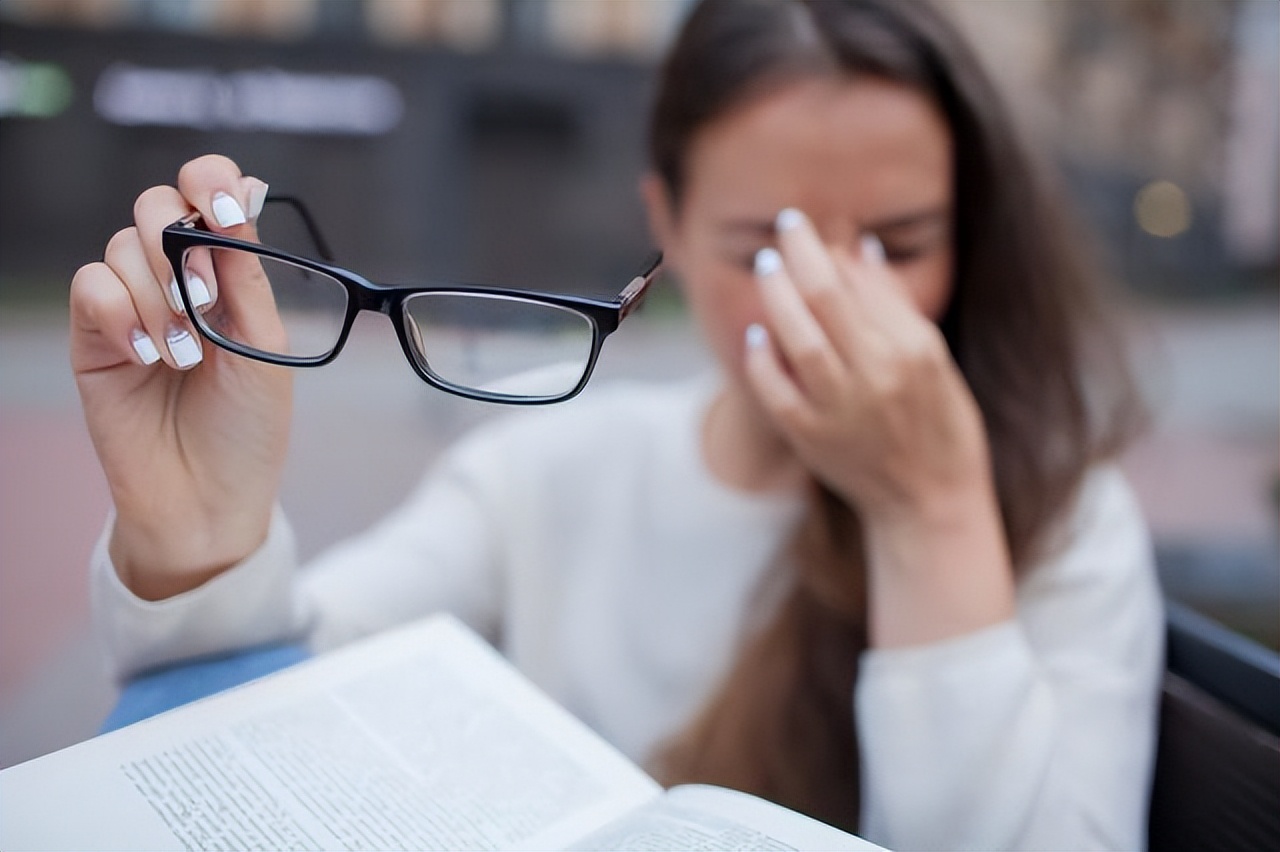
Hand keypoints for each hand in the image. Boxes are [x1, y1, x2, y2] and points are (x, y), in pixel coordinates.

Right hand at [70, 155, 290, 598]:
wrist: (208, 500)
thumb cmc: (248, 430)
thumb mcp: (265, 347)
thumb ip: (246, 276)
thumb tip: (240, 201)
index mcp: (228, 276)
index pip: (209, 196)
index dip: (211, 182)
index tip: (224, 210)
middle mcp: (178, 280)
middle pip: (155, 206)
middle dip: (179, 246)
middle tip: (202, 303)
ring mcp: (133, 306)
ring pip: (123, 246)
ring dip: (157, 296)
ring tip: (183, 357)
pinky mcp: (94, 336)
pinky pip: (91, 286)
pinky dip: (120, 313)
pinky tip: (147, 356)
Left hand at [743, 207, 987, 521]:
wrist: (930, 500)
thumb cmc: (937, 420)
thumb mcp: (932, 356)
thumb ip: (892, 303)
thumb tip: (857, 246)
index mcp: (912, 351)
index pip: (856, 285)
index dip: (821, 249)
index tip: (801, 226)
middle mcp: (878, 376)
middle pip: (825, 301)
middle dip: (797, 257)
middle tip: (781, 229)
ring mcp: (843, 411)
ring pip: (799, 341)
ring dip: (776, 297)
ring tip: (767, 266)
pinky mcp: (813, 439)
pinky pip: (777, 392)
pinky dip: (762, 360)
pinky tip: (756, 334)